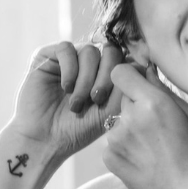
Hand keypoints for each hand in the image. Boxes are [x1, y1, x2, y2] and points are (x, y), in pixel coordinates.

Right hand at [9, 41, 124, 159]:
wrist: (44, 139)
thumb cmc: (77, 130)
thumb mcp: (110, 111)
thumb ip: (126, 89)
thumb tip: (143, 66)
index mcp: (107, 75)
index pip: (125, 59)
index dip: (126, 73)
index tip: (121, 95)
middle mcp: (90, 64)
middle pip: (111, 51)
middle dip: (107, 76)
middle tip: (97, 99)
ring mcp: (70, 59)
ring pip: (89, 51)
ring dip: (85, 79)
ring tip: (77, 103)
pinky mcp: (48, 56)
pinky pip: (66, 48)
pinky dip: (69, 69)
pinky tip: (65, 88)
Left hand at [102, 63, 187, 188]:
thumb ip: (165, 92)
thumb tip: (148, 72)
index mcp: (152, 103)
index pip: (120, 72)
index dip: (129, 76)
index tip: (139, 84)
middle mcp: (128, 118)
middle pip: (122, 98)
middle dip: (135, 105)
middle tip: (156, 124)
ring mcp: (114, 140)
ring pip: (117, 121)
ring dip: (130, 127)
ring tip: (152, 147)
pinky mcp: (108, 158)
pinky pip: (113, 142)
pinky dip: (125, 147)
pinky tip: (144, 160)